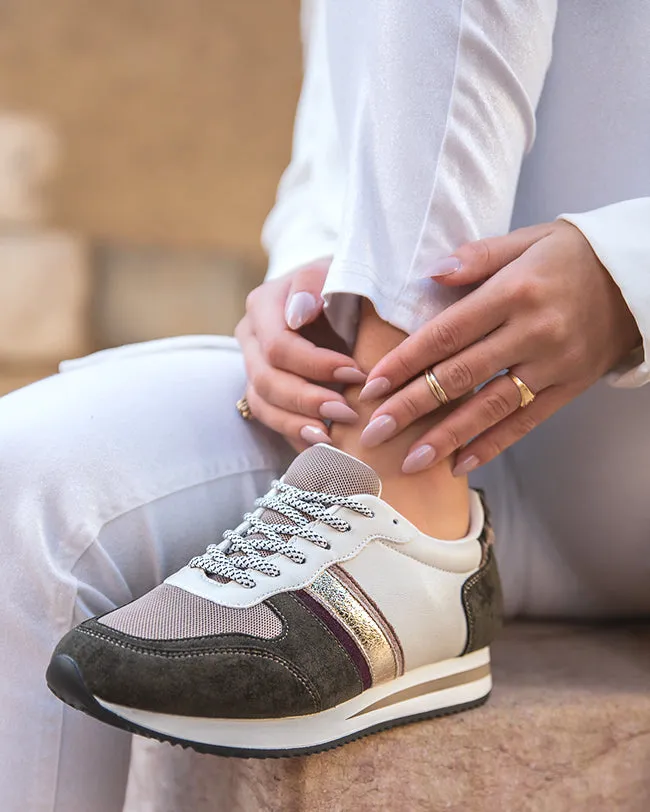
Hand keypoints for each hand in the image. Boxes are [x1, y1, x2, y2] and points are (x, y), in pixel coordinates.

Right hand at [235, 261, 364, 449]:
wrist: (337, 294)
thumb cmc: (341, 280)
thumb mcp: (334, 268)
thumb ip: (314, 282)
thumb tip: (298, 314)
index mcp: (263, 305)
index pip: (278, 345)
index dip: (315, 364)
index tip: (357, 373)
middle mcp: (251, 338)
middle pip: (267, 380)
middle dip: (308, 400)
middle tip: (349, 413)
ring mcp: (254, 367)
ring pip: (263, 405)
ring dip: (297, 425)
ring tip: (330, 440)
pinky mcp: (266, 391)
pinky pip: (272, 421)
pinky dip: (295, 437)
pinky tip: (321, 450)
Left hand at [359, 221, 640, 473]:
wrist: (637, 279)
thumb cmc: (572, 256)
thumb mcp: (527, 239)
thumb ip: (477, 256)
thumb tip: (431, 273)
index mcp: (515, 292)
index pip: (448, 332)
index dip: (406, 361)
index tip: (372, 385)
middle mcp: (533, 332)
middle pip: (462, 376)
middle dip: (413, 406)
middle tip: (375, 432)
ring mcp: (553, 366)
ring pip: (491, 407)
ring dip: (447, 437)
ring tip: (410, 461)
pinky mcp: (568, 389)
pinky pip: (526, 422)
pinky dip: (492, 445)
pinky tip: (460, 464)